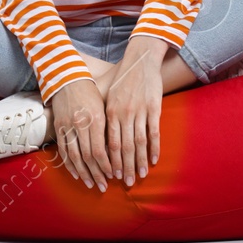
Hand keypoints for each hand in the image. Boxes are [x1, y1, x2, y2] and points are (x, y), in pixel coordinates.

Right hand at [48, 78, 111, 190]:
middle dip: (97, 173)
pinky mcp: (58, 128)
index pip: (100, 149)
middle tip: (104, 186)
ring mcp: (67, 127)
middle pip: (88, 156)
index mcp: (95, 118)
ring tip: (91, 184)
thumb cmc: (92, 92)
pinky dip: (69, 164)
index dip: (106, 165)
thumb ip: (108, 127)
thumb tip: (118, 150)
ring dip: (83, 173)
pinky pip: (63, 150)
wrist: (68, 79)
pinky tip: (77, 174)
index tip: (113, 175)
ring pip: (74, 156)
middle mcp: (80, 124)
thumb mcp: (104, 106)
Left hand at [101, 35, 165, 184]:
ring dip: (139, 162)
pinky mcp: (154, 108)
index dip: (110, 162)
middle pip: (123, 147)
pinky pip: (154, 132)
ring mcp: (139, 111)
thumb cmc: (121, 78)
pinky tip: (154, 160)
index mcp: (109, 113)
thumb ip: (100, 112)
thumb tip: (88, 132)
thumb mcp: (106, 94)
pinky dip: (155, 148)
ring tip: (140, 176)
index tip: (111, 176)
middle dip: (124, 167)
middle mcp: (123, 114)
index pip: (108, 144)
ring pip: (139, 143)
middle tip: (127, 183)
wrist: (140, 60)